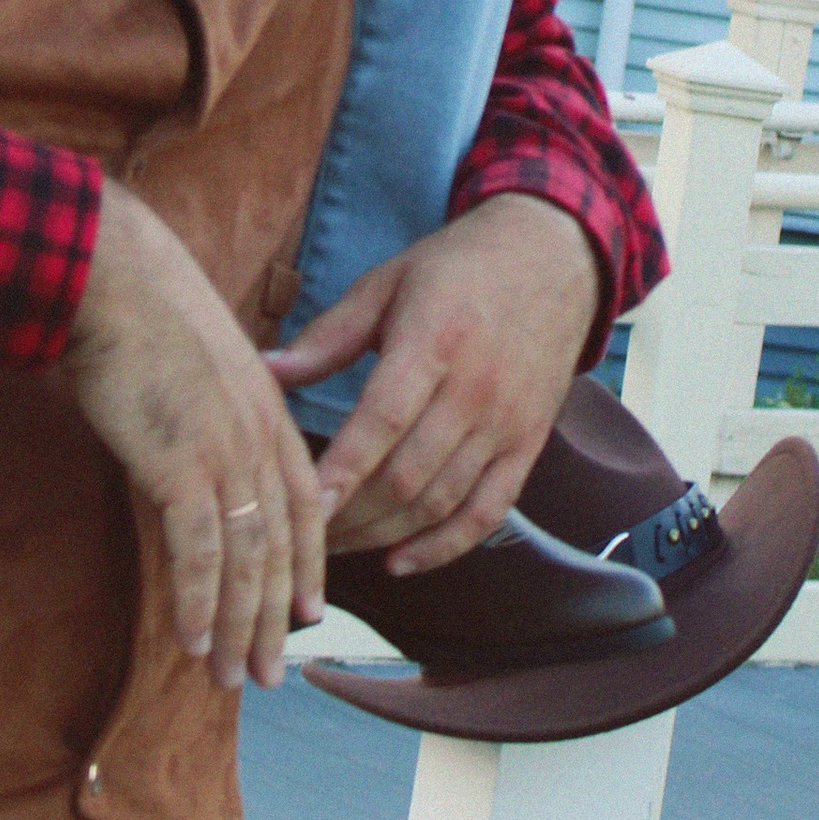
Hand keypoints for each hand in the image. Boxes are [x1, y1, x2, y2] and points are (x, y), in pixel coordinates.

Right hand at [61, 182, 326, 690]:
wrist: (114, 278)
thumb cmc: (145, 314)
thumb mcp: (202, 365)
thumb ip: (215, 412)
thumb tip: (200, 451)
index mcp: (271, 411)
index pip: (305, 506)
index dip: (307, 564)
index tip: (307, 612)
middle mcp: (260, 439)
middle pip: (281, 548)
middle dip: (275, 618)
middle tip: (268, 674)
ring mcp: (225, 453)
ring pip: (246, 561)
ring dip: (237, 627)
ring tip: (229, 676)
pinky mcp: (181, 465)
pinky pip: (198, 551)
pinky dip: (197, 601)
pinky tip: (191, 640)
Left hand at [270, 196, 601, 573]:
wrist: (554, 257)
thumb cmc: (458, 267)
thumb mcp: (387, 282)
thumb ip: (327, 335)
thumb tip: (265, 371)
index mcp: (433, 341)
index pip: (382, 421)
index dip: (340, 471)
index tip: (301, 507)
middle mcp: (475, 389)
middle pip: (406, 475)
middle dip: (349, 516)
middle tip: (303, 532)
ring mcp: (506, 423)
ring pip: (440, 502)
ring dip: (384, 535)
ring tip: (336, 547)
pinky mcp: (528, 444)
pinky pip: (488, 512)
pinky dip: (444, 547)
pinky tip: (401, 562)